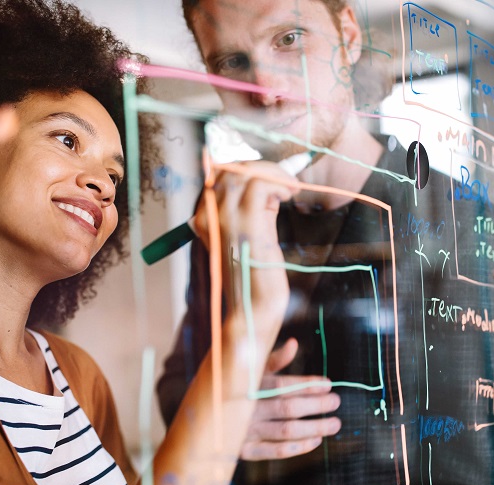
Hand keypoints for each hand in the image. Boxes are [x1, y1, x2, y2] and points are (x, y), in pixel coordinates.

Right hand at [191, 159, 298, 324]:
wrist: (253, 308)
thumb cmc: (253, 277)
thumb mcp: (247, 236)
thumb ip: (250, 210)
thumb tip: (267, 183)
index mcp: (203, 219)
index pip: (219, 175)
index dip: (246, 168)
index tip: (270, 176)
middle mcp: (208, 216)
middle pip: (230, 169)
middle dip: (261, 167)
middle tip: (285, 180)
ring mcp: (225, 219)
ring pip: (246, 172)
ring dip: (274, 173)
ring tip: (290, 188)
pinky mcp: (246, 224)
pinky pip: (261, 185)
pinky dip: (280, 184)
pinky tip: (290, 196)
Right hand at [241, 338, 341, 460]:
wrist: (202, 416)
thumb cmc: (232, 388)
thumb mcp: (249, 371)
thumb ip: (273, 360)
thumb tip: (293, 343)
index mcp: (249, 385)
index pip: (283, 385)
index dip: (307, 385)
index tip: (327, 384)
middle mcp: (248, 408)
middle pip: (288, 408)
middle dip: (315, 405)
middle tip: (336, 401)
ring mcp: (247, 431)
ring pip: (286, 430)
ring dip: (313, 428)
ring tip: (334, 424)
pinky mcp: (245, 450)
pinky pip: (276, 451)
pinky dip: (298, 447)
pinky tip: (316, 441)